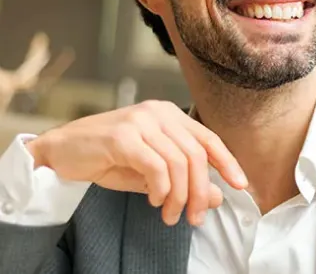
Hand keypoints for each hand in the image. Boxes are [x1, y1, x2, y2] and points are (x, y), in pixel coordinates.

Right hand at [26, 100, 246, 226]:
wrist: (59, 152)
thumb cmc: (104, 158)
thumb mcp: (150, 173)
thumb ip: (182, 180)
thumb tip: (215, 196)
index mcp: (168, 115)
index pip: (208, 139)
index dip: (227, 162)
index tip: (240, 184)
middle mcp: (158, 113)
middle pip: (197, 155)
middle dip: (200, 191)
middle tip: (196, 217)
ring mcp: (141, 122)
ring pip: (179, 163)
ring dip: (179, 197)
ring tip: (170, 215)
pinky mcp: (123, 136)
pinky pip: (156, 167)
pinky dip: (161, 189)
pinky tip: (154, 201)